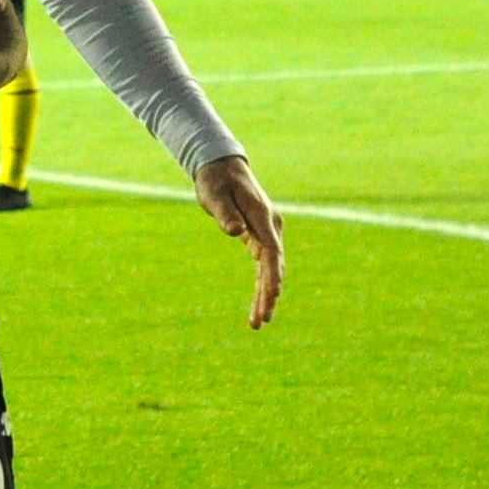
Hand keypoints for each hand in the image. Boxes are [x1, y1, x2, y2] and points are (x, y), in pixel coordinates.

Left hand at [194, 156, 283, 329]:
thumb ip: (225, 213)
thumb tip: (235, 231)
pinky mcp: (259, 237)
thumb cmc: (216, 180)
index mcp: (262, 216)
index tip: (273, 294)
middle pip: (273, 265)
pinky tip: (259, 304)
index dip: (272, 274)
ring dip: (265, 294)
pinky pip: (263, 266)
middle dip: (268, 293)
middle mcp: (270, 226)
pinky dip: (261, 284)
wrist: (221, 167)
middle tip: (261, 319)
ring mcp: (267, 233)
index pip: (271, 251)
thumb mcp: (215, 194)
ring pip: (269, 269)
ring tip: (259, 321)